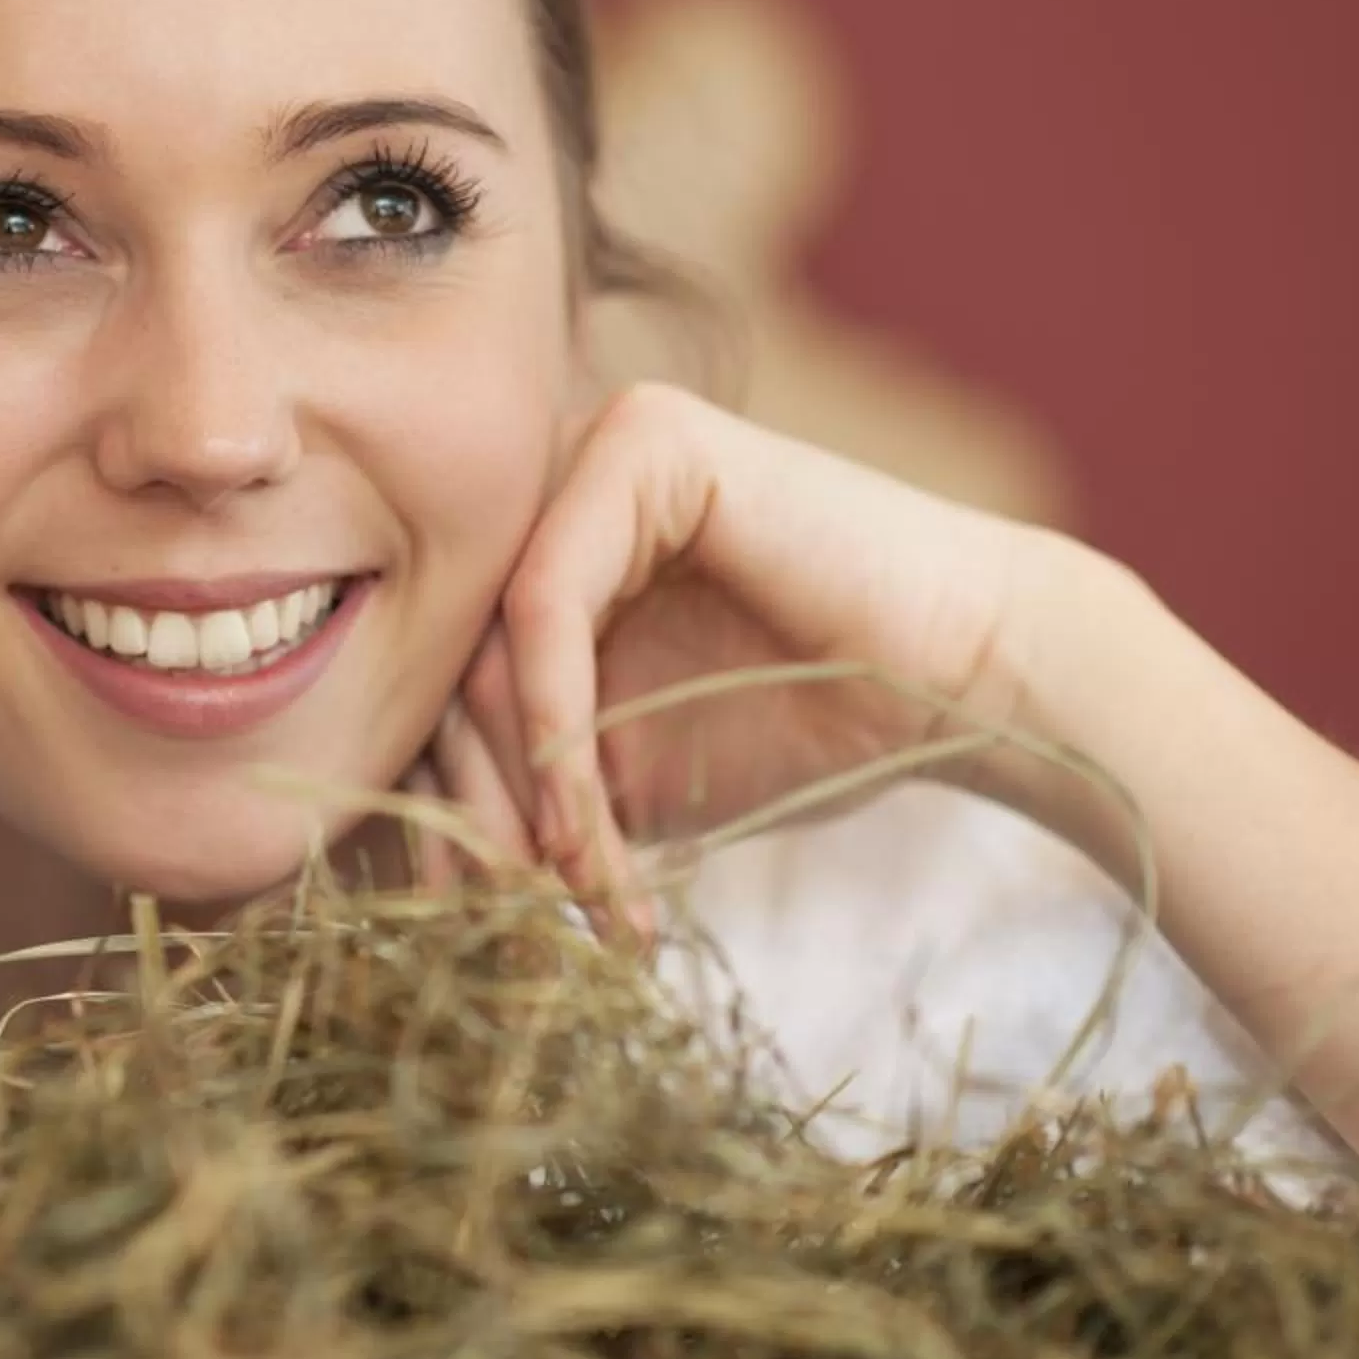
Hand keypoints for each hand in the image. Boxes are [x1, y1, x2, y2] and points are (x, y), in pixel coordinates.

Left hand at [426, 383, 1057, 934]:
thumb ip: (522, 781)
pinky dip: (553, 723)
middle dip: (471, 806)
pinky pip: (545, 600)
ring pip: (486, 640)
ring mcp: (590, 446)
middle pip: (448, 659)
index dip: (441, 803)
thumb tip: (389, 859)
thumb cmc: (809, 725)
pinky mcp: (642, 439)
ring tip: (569, 889)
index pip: (441, 676)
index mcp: (538, 548)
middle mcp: (549, 485)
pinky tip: (584, 819)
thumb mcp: (625, 771)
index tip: (465, 918)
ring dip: (520, 786)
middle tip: (502, 917)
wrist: (968, 683)